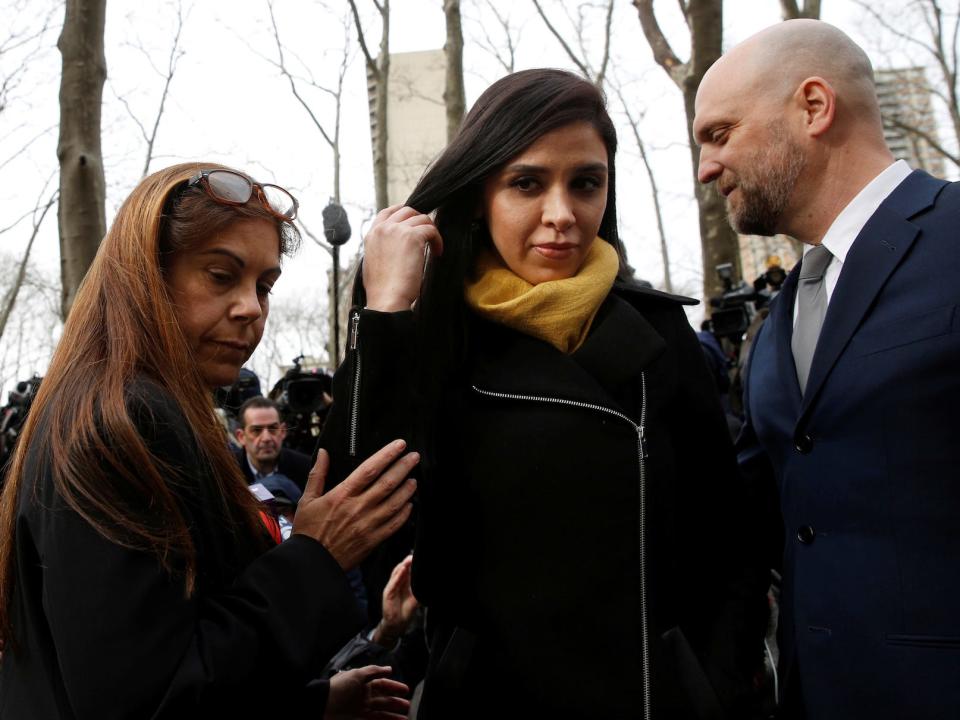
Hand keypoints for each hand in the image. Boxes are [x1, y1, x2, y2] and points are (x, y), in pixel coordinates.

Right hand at [294, 441, 417, 569]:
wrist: (311, 563)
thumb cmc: (308, 531)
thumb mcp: (307, 500)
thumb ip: (317, 474)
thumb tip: (323, 452)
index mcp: (342, 495)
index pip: (370, 469)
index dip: (387, 455)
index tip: (399, 445)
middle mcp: (358, 508)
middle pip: (387, 483)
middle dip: (404, 467)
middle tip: (414, 457)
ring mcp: (367, 525)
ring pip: (395, 503)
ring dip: (407, 490)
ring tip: (414, 479)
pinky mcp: (373, 541)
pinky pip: (394, 525)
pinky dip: (404, 514)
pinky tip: (409, 505)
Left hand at [325, 665, 409, 719]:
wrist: (322, 704)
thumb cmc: (339, 687)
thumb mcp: (357, 675)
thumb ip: (374, 671)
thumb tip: (389, 668)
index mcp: (364, 684)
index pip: (383, 684)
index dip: (394, 687)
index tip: (406, 690)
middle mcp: (365, 696)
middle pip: (384, 699)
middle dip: (396, 703)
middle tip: (408, 706)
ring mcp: (362, 709)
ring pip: (382, 712)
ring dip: (393, 715)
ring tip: (405, 718)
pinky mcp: (359, 719)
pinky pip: (375, 719)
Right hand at [363, 205, 443, 311]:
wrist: (387, 298)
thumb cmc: (382, 290)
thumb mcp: (373, 263)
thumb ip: (382, 249)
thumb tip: (396, 247)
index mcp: (372, 234)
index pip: (388, 212)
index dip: (404, 212)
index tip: (415, 220)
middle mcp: (383, 229)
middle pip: (407, 210)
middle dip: (421, 220)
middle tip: (428, 236)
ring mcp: (397, 230)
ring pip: (422, 218)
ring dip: (431, 231)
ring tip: (434, 248)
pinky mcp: (412, 237)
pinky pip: (431, 230)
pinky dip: (438, 240)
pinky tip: (438, 253)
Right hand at [373, 554, 417, 647]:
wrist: (397, 624)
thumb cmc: (405, 611)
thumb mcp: (416, 598)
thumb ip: (420, 589)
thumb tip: (427, 582)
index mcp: (404, 583)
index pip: (408, 569)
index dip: (412, 563)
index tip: (419, 557)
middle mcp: (397, 583)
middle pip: (402, 569)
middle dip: (408, 561)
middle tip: (415, 555)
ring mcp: (392, 587)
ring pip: (396, 573)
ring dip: (402, 566)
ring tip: (409, 560)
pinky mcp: (387, 593)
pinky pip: (392, 583)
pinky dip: (397, 577)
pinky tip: (402, 571)